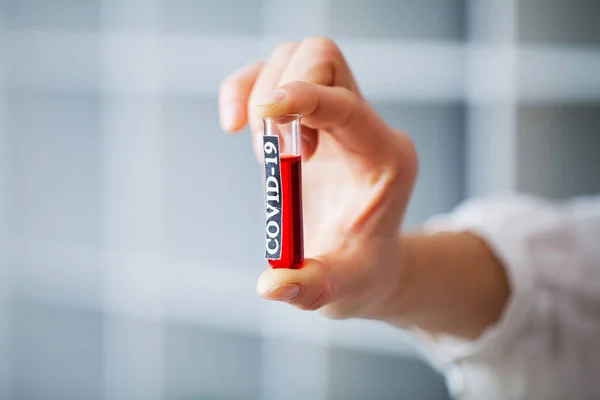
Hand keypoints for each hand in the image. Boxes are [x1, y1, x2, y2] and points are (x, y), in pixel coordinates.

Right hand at [219, 37, 417, 320]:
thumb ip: (312, 287)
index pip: (346, 104)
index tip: (263, 113)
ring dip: (262, 96)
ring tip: (268, 158)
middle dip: (281, 92)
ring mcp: (336, 114)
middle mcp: (365, 125)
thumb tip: (271, 286)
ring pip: (294, 57)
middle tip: (273, 155)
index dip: (304, 97)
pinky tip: (241, 129)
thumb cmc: (360, 273)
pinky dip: (245, 90)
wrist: (364, 262)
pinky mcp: (308, 117)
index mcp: (385, 157)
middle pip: (322, 58)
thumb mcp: (343, 287)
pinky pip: (273, 75)